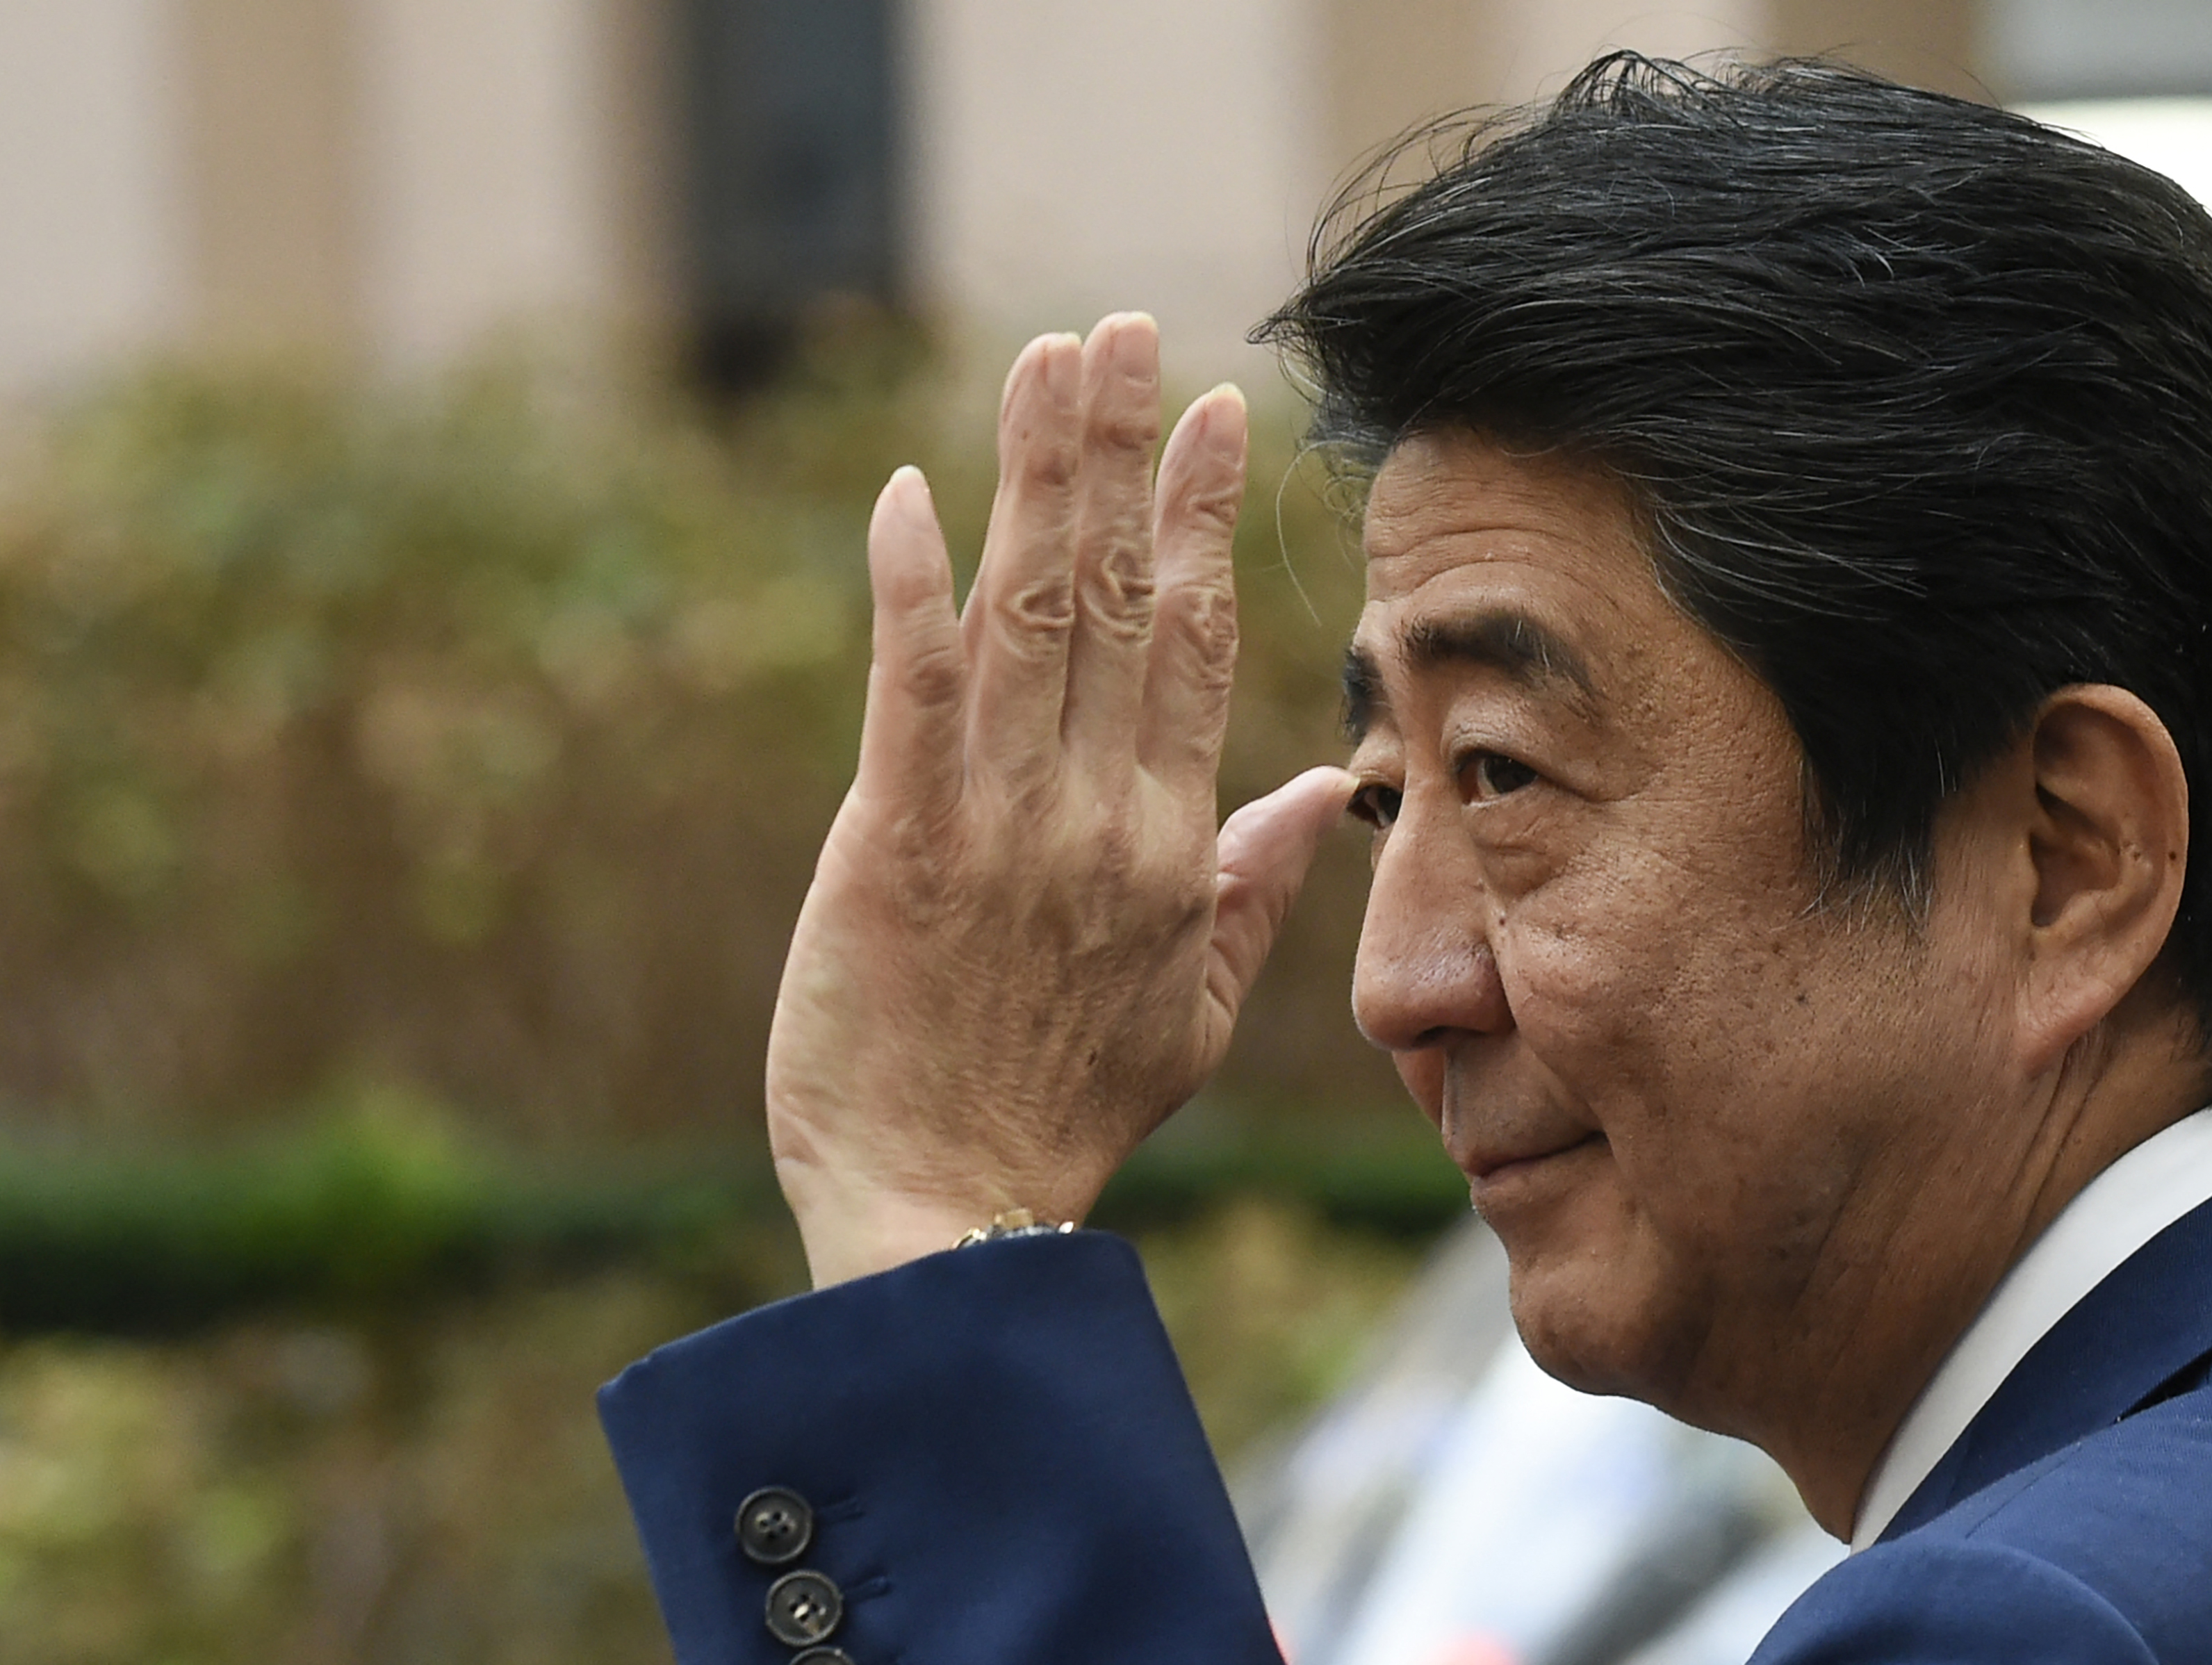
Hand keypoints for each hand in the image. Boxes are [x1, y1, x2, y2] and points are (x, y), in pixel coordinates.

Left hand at [766, 315, 1352, 1286]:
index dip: (1205, 521)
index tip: (1215, 412)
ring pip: (1029, 616)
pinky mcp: (892, 850)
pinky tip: (907, 492)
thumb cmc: (1065, 1111)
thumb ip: (1256, 889)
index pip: (1197, 650)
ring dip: (1038, 477)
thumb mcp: (1196, 1012)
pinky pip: (908, 696)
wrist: (947, 1220)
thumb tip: (1319, 790)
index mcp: (1168, 849)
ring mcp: (996, 828)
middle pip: (1121, 600)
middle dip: (1124, 453)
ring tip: (1049, 357)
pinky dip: (908, 590)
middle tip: (1127, 329)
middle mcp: (1095, 819)